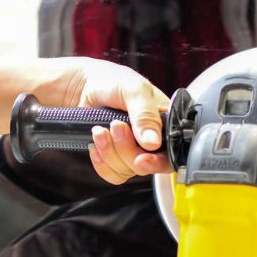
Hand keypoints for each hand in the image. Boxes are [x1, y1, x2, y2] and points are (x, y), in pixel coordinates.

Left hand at [59, 58, 172, 183]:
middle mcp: (154, 141)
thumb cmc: (114, 82)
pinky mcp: (117, 158)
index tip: (140, 159)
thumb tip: (153, 143)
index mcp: (166, 124)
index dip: (157, 161)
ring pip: (128, 171)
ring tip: (100, 130)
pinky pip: (114, 174)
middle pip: (146, 165)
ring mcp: (135, 151)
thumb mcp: (134, 90)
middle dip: (125, 149)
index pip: (172, 154)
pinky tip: (96, 144)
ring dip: (109, 152)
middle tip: (115, 126)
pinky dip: (102, 162)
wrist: (84, 87)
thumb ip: (146, 115)